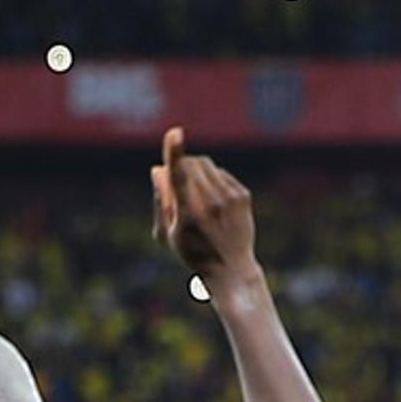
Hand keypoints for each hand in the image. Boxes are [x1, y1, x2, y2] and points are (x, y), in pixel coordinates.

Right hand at [151, 126, 258, 280]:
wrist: (231, 269)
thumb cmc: (192, 253)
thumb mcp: (167, 233)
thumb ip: (161, 200)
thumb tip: (158, 169)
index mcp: (189, 214)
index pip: (180, 176)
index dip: (174, 152)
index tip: (175, 132)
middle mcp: (211, 203)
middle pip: (191, 164)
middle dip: (180, 166)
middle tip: (175, 183)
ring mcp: (229, 198)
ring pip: (206, 165)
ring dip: (194, 171)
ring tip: (194, 196)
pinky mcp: (242, 195)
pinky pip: (220, 173)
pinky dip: (211, 180)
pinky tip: (212, 201)